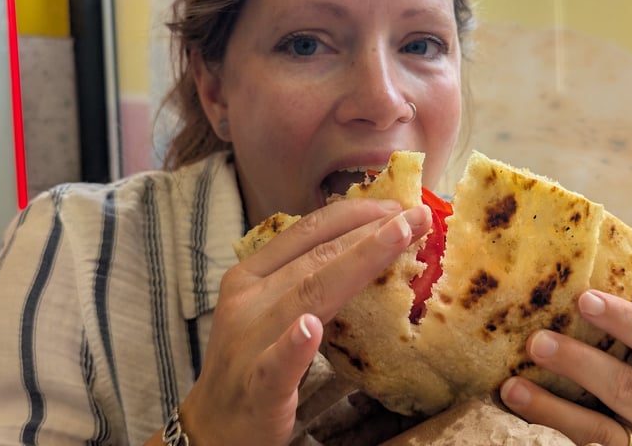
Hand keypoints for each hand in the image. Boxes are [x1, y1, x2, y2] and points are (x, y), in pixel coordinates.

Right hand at [175, 198, 430, 444]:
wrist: (214, 425)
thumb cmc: (253, 361)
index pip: (307, 232)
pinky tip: (310, 330)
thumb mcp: (271, 308)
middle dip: (369, 233)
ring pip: (307, 296)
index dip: (355, 214)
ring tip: (397, 240)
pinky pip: (275, 365)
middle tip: (417, 216)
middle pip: (316, 258)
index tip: (398, 207)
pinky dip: (293, 347)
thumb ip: (306, 280)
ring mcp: (247, 342)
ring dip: (356, 264)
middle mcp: (246, 299)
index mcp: (251, 275)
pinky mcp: (254, 387)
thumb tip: (364, 250)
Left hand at [500, 290, 631, 445]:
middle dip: (577, 361)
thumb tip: (548, 292)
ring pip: (598, 429)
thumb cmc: (628, 386)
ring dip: (551, 406)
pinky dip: (550, 431)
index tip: (583, 298)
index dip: (622, 316)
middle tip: (535, 341)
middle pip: (625, 385)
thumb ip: (607, 337)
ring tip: (511, 388)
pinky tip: (521, 418)